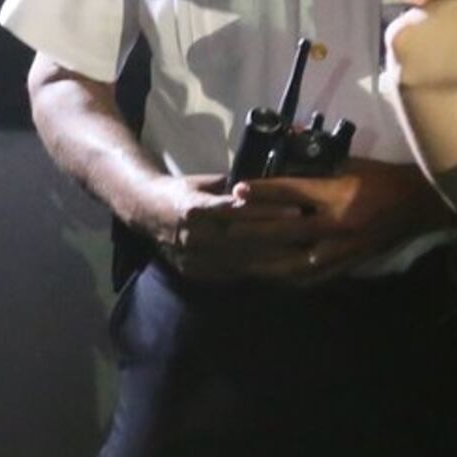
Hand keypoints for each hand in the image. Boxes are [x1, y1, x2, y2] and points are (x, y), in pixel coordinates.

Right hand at [136, 172, 321, 281]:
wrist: (144, 214)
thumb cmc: (180, 191)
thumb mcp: (204, 181)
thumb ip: (232, 186)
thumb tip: (268, 184)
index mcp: (194, 209)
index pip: (238, 211)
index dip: (268, 211)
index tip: (297, 209)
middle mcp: (194, 237)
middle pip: (245, 239)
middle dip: (281, 237)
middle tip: (312, 233)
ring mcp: (194, 259)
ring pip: (243, 261)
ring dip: (276, 259)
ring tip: (306, 253)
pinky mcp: (196, 274)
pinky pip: (233, 275)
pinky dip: (259, 272)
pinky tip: (282, 269)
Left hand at [229, 159, 436, 283]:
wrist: (420, 205)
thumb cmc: (384, 179)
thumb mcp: (352, 162)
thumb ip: (319, 161)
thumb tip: (289, 141)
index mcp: (339, 195)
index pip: (292, 192)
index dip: (263, 191)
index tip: (237, 190)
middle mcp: (338, 225)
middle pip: (285, 230)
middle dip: (253, 230)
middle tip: (225, 230)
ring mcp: (343, 250)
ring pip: (295, 262)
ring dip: (265, 262)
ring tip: (240, 261)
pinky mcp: (348, 264)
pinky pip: (313, 278)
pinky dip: (289, 278)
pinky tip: (271, 278)